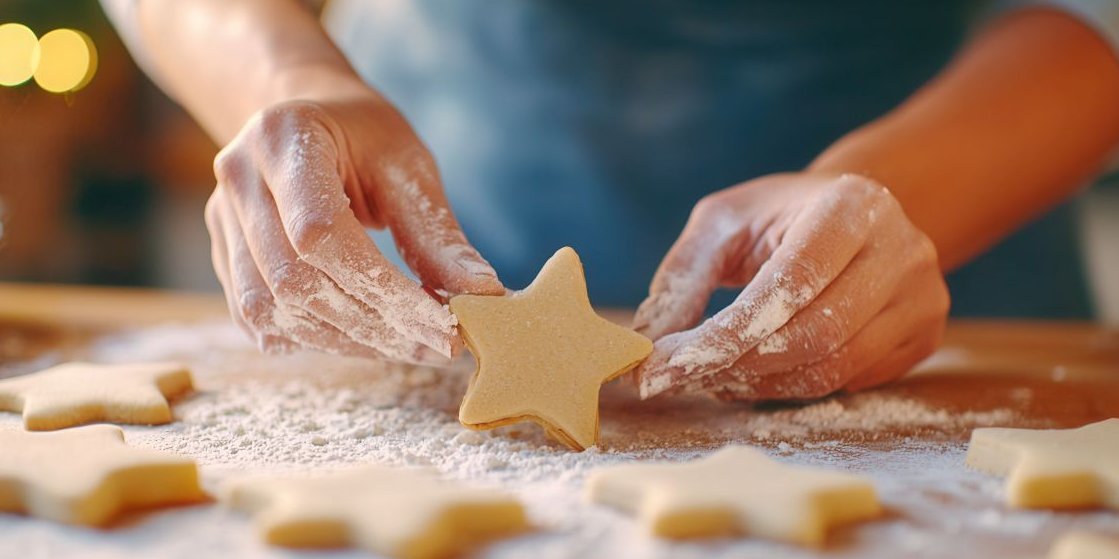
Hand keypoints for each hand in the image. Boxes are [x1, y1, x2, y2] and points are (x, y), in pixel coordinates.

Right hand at [205, 93, 502, 362]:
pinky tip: (363, 339)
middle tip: (435, 346)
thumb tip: (482, 294)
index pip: (321, 234)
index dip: (383, 290)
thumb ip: (437, 233)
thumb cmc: (364, 135)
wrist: (307, 115)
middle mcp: (239, 178)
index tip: (441, 324)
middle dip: (373, 326)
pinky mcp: (223, 252)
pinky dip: (313, 338)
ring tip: (407, 346)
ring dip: (346, 341)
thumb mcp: (408, 167)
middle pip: (295, 281)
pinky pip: (259, 317)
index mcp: (284, 139)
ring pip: (273, 309)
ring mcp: (221, 218)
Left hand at [633, 172, 948, 399]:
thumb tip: (644, 343)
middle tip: (680, 377)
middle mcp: (900, 249)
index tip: (667, 364)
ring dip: (760, 384)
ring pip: (833, 366)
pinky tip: (751, 375)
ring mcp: (921, 296)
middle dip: (737, 364)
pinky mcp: (923, 335)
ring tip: (711, 377)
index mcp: (851, 205)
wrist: (855, 216)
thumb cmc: (779, 216)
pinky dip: (791, 389)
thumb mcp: (723, 222)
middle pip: (815, 333)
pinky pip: (850, 380)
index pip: (790, 284)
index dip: (727, 332)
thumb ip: (682, 275)